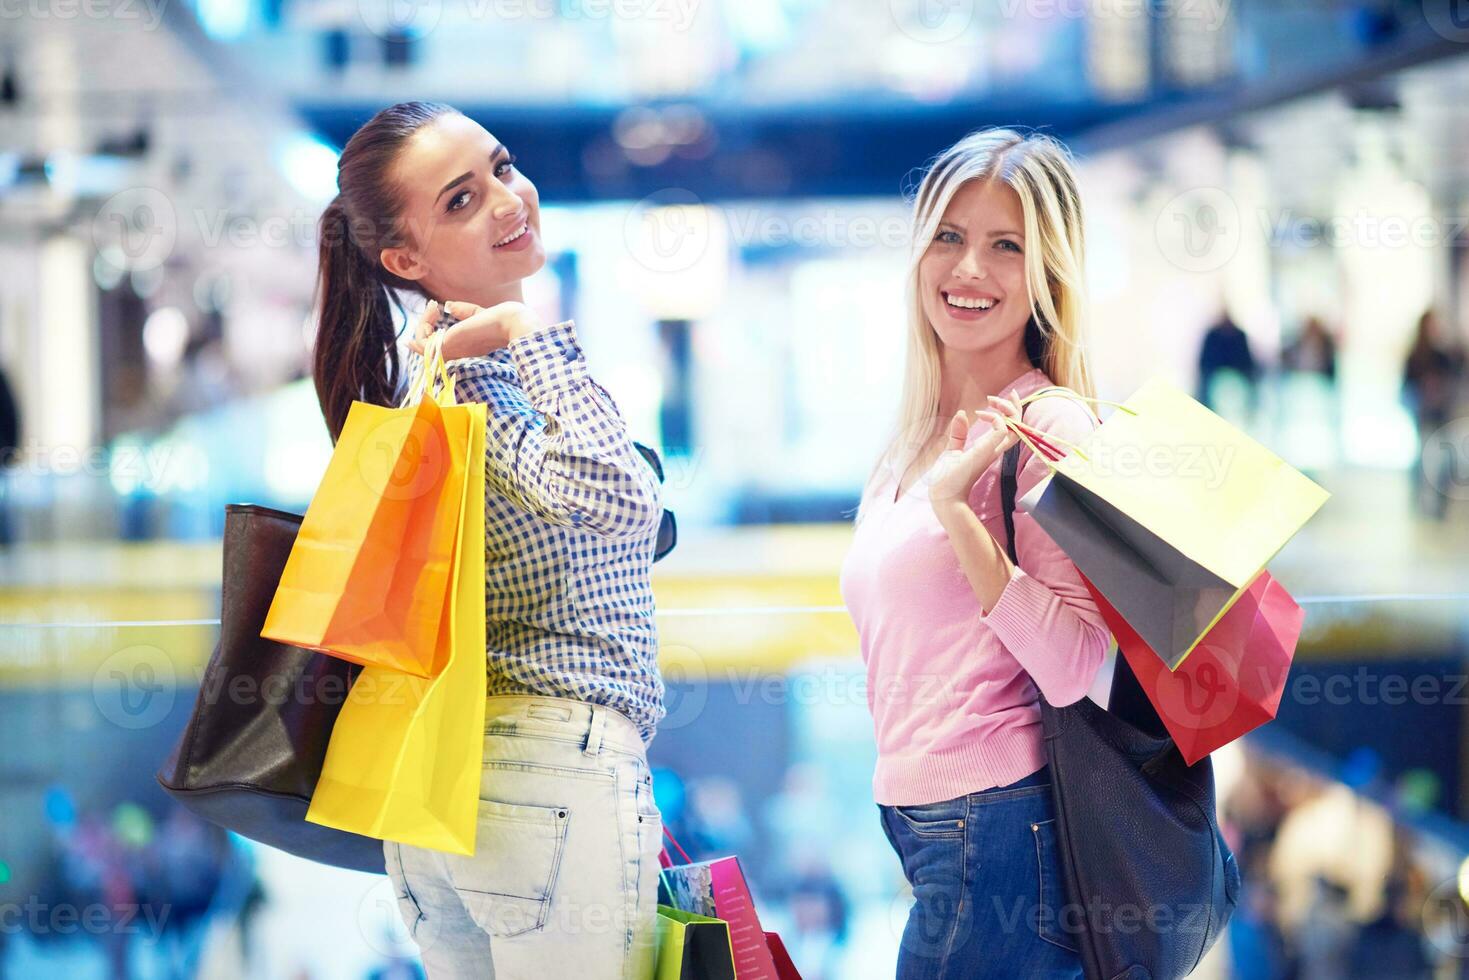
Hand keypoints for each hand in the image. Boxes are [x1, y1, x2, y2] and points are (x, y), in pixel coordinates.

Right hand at [407, 299, 544, 359]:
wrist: (508, 323)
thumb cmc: (499, 319)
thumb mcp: (475, 314)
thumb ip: (462, 311)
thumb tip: (447, 305)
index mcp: (462, 347)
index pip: (436, 350)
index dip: (427, 337)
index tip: (430, 314)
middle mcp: (454, 352)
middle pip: (425, 348)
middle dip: (422, 327)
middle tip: (432, 308)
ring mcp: (449, 351)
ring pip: (420, 344)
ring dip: (422, 323)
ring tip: (433, 307)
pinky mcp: (446, 346)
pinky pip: (421, 342)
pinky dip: (423, 325)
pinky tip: (435, 309)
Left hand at [927, 388, 1023, 516]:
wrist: (943, 494)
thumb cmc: (948, 477)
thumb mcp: (953, 450)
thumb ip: (959, 434)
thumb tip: (961, 413)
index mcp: (990, 449)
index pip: (1011, 429)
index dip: (1010, 412)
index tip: (990, 402)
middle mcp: (995, 449)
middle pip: (1019, 427)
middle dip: (1015, 407)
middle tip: (1002, 395)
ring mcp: (992, 451)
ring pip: (1016, 427)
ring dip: (1008, 409)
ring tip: (991, 401)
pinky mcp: (985, 452)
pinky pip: (1003, 431)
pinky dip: (998, 419)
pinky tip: (982, 415)